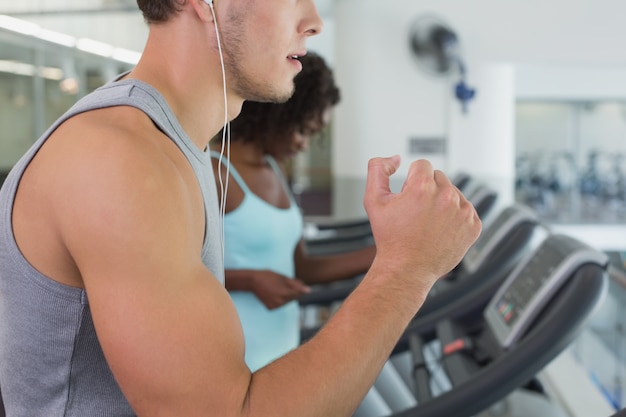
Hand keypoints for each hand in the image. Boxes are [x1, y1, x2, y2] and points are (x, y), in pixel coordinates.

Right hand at [251, 270, 310, 308]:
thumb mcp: (283, 277)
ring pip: (287, 301)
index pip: (299, 294)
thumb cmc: (268, 276)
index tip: (301, 284)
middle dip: (293, 291)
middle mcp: (280, 302)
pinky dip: (280, 299)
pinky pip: (280, 304)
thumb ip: (296, 285)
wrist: (252, 281)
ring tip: (277, 287)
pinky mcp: (271, 308)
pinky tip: (273, 292)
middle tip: (284, 283)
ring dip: (286, 295)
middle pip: (294, 298)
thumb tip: (308, 290)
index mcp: (284, 293)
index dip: (301, 288)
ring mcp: (275, 306)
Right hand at [363, 156, 480, 289]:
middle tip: (415, 213)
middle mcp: (446, 196)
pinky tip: (441, 229)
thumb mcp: (373, 200)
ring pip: (453, 192)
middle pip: (438, 177)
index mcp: (422, 187)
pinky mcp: (473, 225)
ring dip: (441, 202)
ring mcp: (463, 211)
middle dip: (427, 190)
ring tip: (428, 223)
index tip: (408, 198)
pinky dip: (454, 217)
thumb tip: (395, 159)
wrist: (407, 269)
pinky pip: (465, 209)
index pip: (422, 165)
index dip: (411, 180)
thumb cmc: (390, 237)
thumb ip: (377, 169)